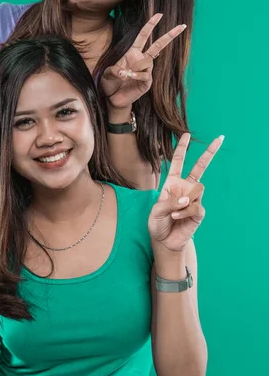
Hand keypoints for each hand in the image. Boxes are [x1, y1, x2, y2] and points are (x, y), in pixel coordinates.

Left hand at [101, 13, 185, 109]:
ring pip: (147, 61)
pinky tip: (129, 77)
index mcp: (132, 53)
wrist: (113, 100)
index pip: (143, 36)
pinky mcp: (147, 82)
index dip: (150, 25)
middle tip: (182, 26)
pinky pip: (145, 74)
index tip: (159, 14)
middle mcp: (141, 60)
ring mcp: (146, 71)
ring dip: (136, 66)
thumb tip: (125, 72)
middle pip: (158, 45)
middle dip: (170, 35)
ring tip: (125, 74)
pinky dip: (136, 75)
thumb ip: (114, 71)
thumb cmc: (110, 84)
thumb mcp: (107, 74)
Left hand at [148, 133, 224, 252]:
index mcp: (172, 183)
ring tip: (173, 214)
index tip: (186, 135)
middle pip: (199, 167)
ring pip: (196, 191)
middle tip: (219, 139)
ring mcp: (193, 199)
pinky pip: (195, 207)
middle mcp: (185, 188)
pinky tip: (177, 218)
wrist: (164, 241)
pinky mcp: (199, 212)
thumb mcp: (156, 211)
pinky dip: (184, 213)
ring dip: (182, 203)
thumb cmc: (157, 223)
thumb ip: (169, 202)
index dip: (181, 148)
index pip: (177, 162)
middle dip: (209, 153)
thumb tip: (188, 198)